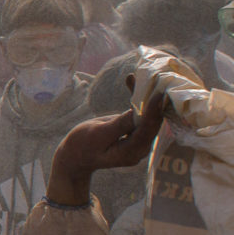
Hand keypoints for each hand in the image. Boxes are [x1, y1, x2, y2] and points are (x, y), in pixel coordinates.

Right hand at [44, 86, 168, 208]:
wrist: (76, 155)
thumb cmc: (82, 145)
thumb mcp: (98, 133)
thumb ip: (119, 124)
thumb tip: (137, 112)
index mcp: (130, 152)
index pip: (146, 130)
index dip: (153, 112)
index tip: (158, 95)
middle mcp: (139, 149)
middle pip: (152, 124)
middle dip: (154, 103)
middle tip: (158, 81)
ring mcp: (139, 143)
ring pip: (148, 118)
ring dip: (146, 98)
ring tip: (144, 78)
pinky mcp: (135, 134)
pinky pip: (140, 116)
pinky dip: (137, 101)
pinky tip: (132, 83)